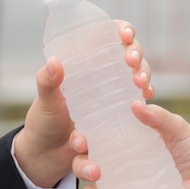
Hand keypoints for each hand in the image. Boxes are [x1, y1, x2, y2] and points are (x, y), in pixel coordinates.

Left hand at [14, 20, 152, 187]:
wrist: (46, 157)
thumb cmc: (44, 122)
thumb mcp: (46, 101)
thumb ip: (47, 82)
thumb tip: (54, 62)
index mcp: (85, 67)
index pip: (108, 39)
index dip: (122, 31)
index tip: (125, 35)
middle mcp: (103, 79)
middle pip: (130, 57)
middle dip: (137, 56)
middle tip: (132, 63)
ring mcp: (113, 99)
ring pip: (137, 80)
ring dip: (144, 76)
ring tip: (140, 85)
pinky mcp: (119, 120)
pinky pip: (138, 109)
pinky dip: (145, 104)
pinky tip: (146, 101)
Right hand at [74, 102, 189, 188]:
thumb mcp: (178, 129)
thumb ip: (158, 118)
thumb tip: (136, 104)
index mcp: (124, 145)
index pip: (93, 141)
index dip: (81, 141)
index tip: (81, 141)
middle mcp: (119, 168)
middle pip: (87, 168)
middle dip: (83, 169)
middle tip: (95, 171)